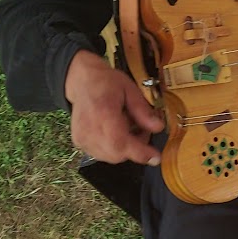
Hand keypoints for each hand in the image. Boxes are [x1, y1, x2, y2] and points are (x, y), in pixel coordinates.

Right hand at [64, 49, 164, 164]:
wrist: (82, 81)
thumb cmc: (106, 83)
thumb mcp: (130, 90)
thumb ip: (143, 111)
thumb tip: (158, 127)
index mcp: (103, 113)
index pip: (121, 142)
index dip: (140, 153)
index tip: (155, 157)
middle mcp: (90, 129)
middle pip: (117, 154)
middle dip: (135, 148)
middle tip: (142, 130)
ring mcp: (82, 138)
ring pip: (110, 157)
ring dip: (124, 149)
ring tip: (128, 128)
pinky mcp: (79, 142)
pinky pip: (101, 154)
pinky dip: (113, 148)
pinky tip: (115, 132)